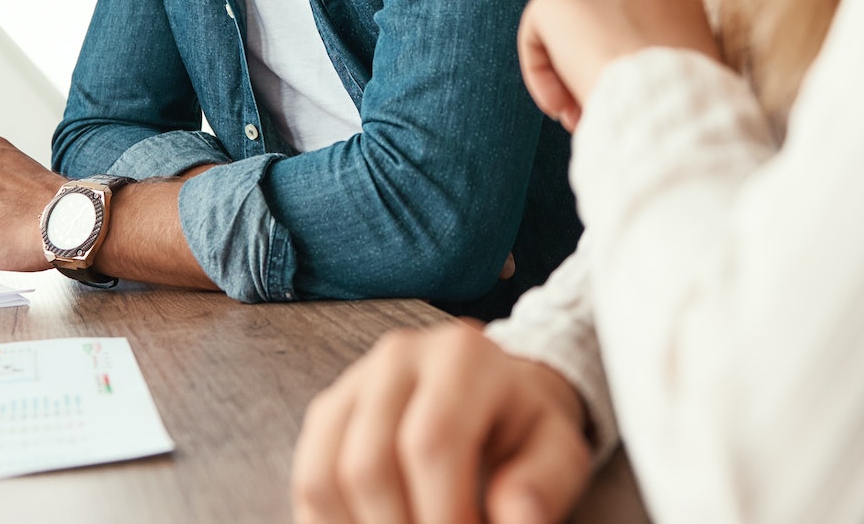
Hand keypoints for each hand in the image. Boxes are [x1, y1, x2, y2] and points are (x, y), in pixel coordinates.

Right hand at [292, 323, 592, 523]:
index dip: (443, 516)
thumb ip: (541, 485)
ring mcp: (354, 383)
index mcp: (462, 356)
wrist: (496, 394)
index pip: (431, 444)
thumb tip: (515, 521)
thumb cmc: (524, 429)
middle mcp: (398, 358)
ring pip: (322, 477)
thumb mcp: (556, 450)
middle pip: (367, 466)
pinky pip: (307, 482)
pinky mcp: (326, 415)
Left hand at [519, 0, 721, 130]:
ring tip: (582, 114)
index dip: (630, 58)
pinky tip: (561, 106)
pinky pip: (537, 37)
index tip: (632, 93)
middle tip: (604, 105)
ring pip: (570, 28)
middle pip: (603, 18)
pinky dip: (542, 75)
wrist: (667, 88)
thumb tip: (639, 74)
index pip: (641, 16)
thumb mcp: (693, 63)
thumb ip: (666, 52)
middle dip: (599, 63)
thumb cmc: (688, 91)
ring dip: (571, 74)